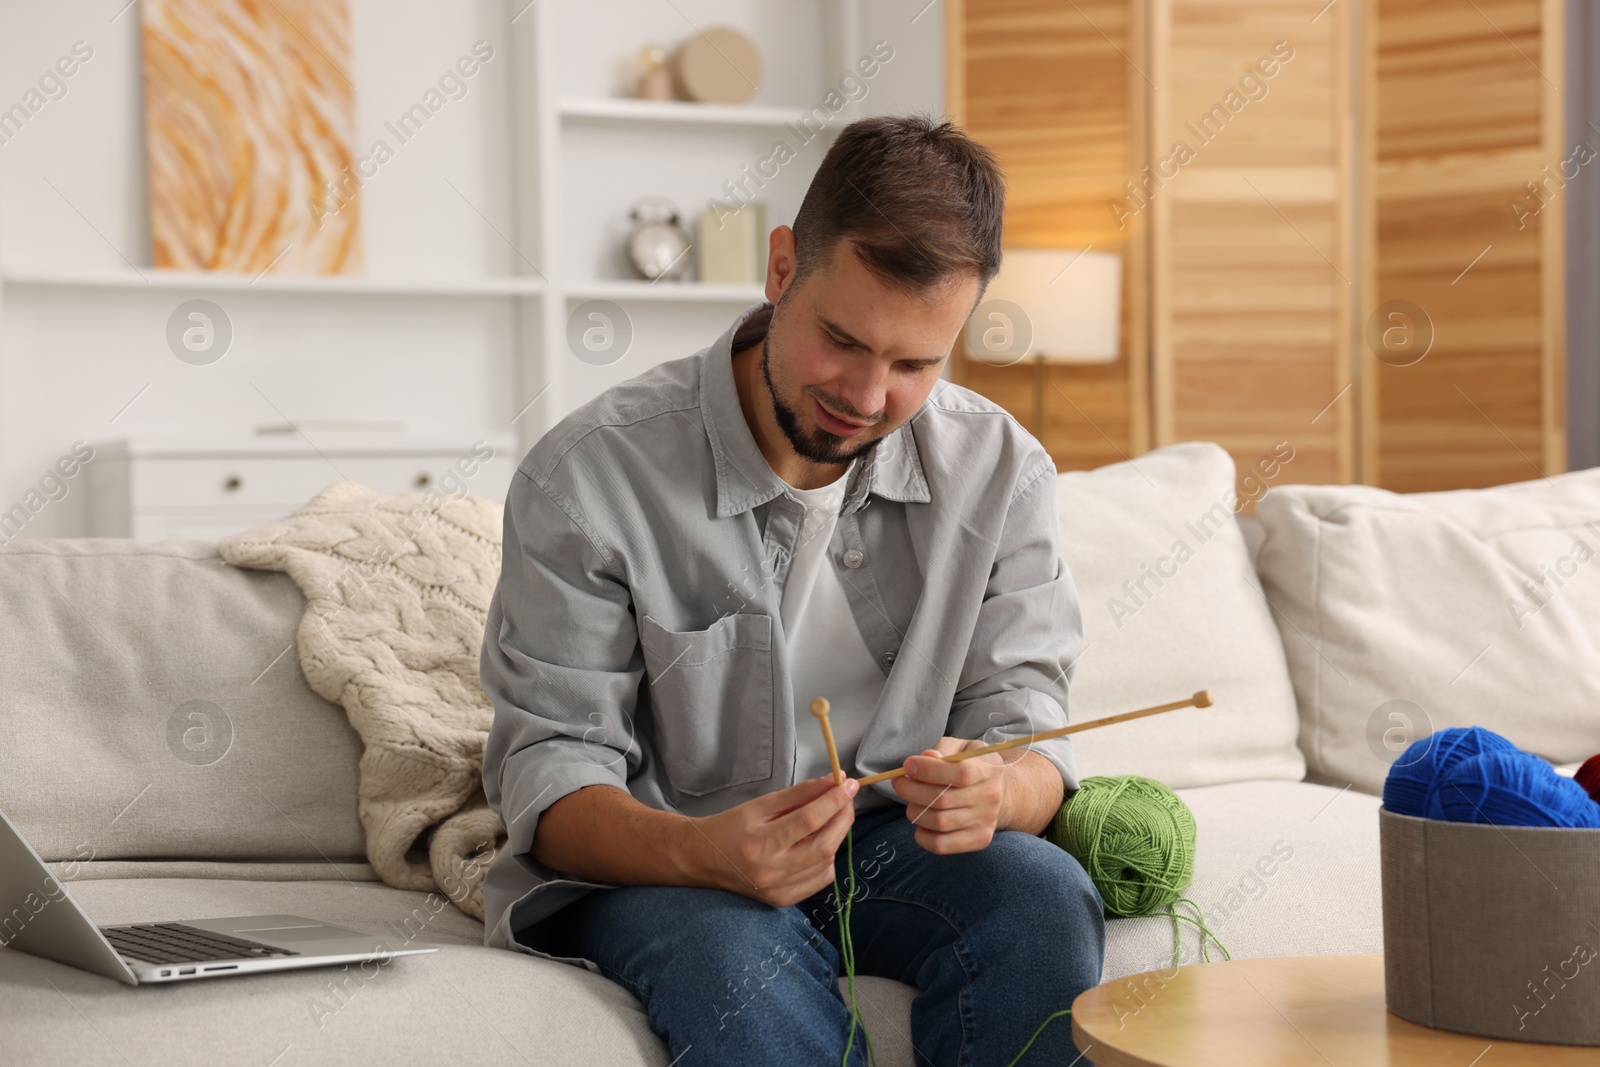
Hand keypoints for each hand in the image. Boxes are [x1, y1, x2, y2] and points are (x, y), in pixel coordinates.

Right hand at [688, 773, 857, 906]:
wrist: (704, 860)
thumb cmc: (731, 827)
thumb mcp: (761, 804)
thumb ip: (798, 794)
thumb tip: (832, 783)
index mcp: (761, 843)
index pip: (809, 820)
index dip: (834, 800)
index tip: (847, 783)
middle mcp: (771, 871)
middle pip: (824, 845)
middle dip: (843, 817)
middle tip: (846, 798)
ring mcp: (779, 890)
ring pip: (826, 863)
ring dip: (837, 836)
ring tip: (832, 818)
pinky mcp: (784, 900)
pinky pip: (820, 880)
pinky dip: (828, 859)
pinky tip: (820, 844)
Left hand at [894, 737, 1007, 853]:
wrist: (995, 792)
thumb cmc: (971, 765)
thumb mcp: (961, 747)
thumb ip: (943, 750)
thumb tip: (927, 758)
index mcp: (990, 769)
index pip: (961, 773)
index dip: (928, 770)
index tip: (908, 765)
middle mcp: (991, 797)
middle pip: (943, 800)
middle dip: (912, 790)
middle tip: (900, 782)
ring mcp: (986, 821)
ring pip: (939, 822)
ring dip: (915, 811)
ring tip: (912, 801)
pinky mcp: (978, 840)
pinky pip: (941, 845)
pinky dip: (922, 835)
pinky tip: (921, 821)